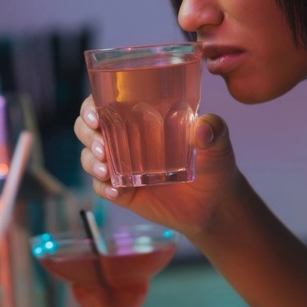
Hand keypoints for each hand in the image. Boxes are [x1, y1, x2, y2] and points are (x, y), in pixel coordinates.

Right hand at [75, 97, 242, 235]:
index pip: (105, 102)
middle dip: (87, 134)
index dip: (91, 106)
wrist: (214, 204)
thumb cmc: (214, 164)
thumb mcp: (219, 142)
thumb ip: (214, 130)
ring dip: (90, 161)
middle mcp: (125, 137)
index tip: (95, 115)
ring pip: (88, 157)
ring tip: (106, 170)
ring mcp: (121, 165)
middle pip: (88, 129)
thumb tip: (202, 128)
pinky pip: (101, 187)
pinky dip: (102, 187)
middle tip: (102, 146)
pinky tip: (115, 191)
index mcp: (141, 116)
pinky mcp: (122, 190)